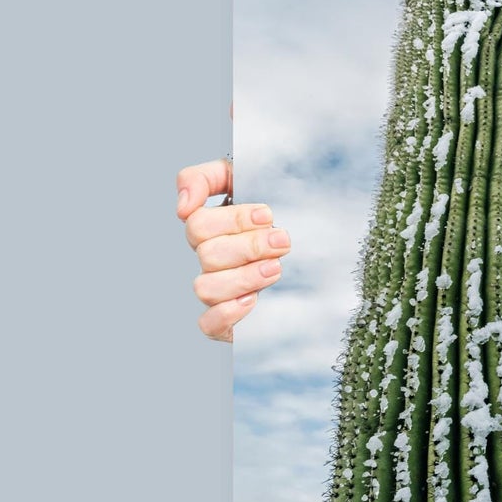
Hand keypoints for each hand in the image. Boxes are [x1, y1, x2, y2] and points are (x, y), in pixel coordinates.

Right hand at [177, 154, 291, 341]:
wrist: (319, 243)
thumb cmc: (278, 205)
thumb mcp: (245, 176)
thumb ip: (205, 178)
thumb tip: (182, 206)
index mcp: (210, 227)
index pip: (198, 224)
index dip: (233, 220)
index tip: (267, 215)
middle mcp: (210, 258)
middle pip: (208, 255)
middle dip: (250, 246)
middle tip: (282, 241)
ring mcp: (217, 289)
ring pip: (205, 288)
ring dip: (243, 277)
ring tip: (276, 268)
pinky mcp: (227, 319)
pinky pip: (208, 324)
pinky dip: (227, 313)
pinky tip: (252, 300)